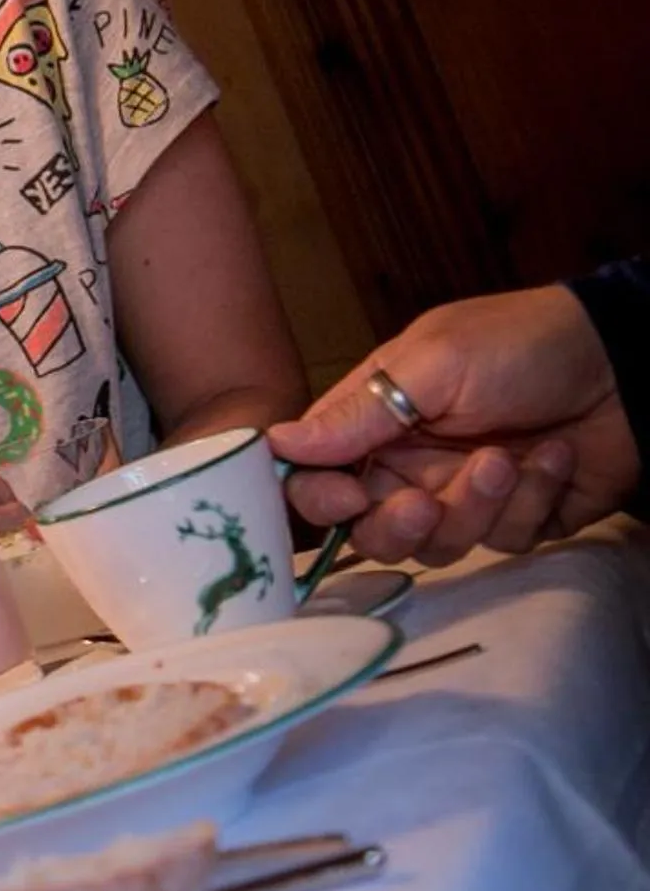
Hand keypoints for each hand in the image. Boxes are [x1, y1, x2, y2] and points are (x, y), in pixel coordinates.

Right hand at [268, 284, 637, 566]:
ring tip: (510, 458)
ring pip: (440, 544)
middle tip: (424, 503)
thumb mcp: (433, 365)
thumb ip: (358, 413)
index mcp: (376, 421)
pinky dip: (533, 499)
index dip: (319, 497)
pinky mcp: (519, 517)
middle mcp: (411, 465)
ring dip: (476, 506)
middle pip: (372, 529)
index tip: (343, 496)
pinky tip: (556, 457)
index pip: (319, 476)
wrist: (626, 364)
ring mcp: (465, 495)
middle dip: (396, 524)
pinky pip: (505, 540)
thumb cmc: (520, 345)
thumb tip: (276, 443)